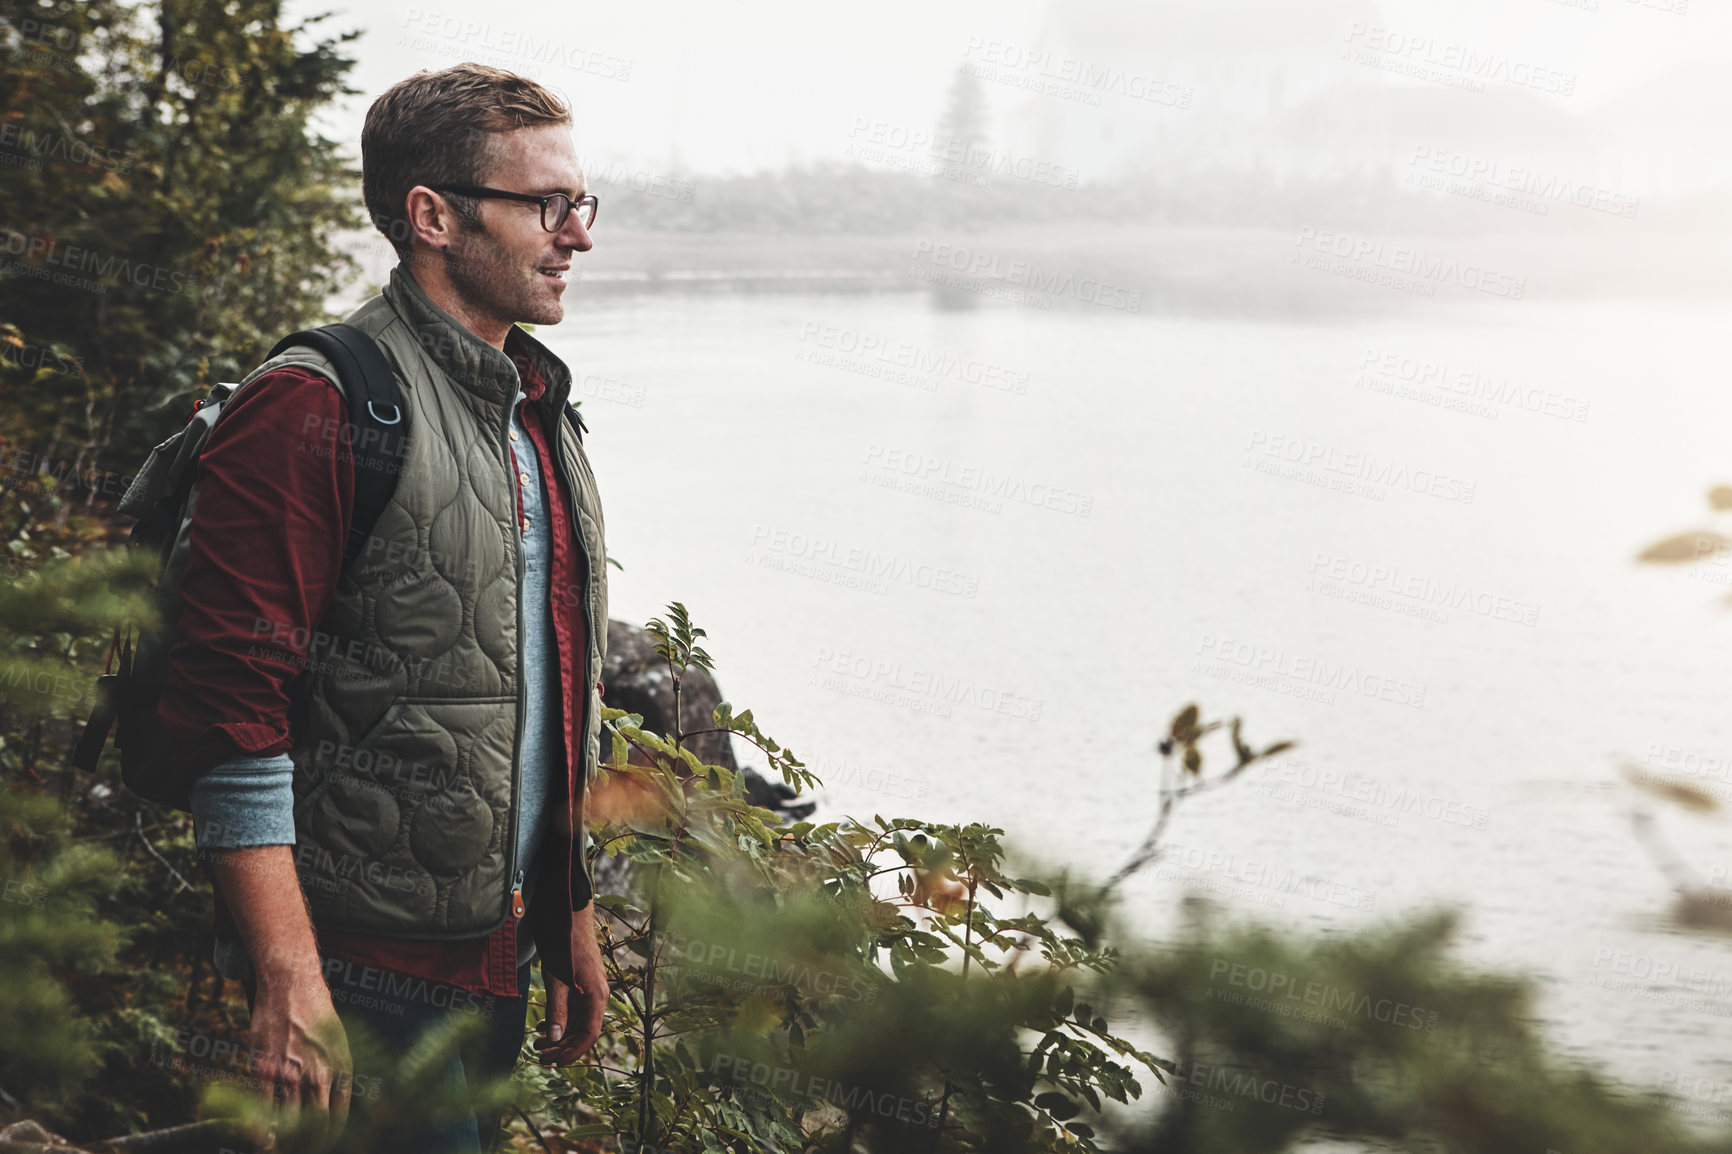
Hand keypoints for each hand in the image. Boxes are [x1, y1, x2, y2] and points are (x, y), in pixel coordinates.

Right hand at [251, 964, 351, 1149]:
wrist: (292, 985)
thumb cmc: (316, 1012)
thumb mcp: (337, 1043)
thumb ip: (333, 1072)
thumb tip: (327, 1101)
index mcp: (342, 1069)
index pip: (338, 1120)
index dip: (327, 1139)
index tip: (318, 1146)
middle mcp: (319, 1075)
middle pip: (314, 1126)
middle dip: (306, 1146)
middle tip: (298, 1151)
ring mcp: (292, 1073)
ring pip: (288, 1121)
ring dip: (283, 1142)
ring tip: (278, 1150)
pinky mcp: (266, 1069)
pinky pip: (263, 1107)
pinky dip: (261, 1128)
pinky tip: (261, 1139)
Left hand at [536, 904, 608, 1065]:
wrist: (569, 913)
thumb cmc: (565, 943)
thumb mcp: (557, 979)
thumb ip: (558, 1010)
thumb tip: (556, 1040)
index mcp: (597, 995)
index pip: (589, 1034)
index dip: (573, 1052)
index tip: (555, 1063)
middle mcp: (597, 994)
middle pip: (583, 1031)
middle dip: (563, 1047)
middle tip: (540, 1057)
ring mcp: (590, 989)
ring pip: (577, 1021)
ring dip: (559, 1035)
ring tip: (537, 1044)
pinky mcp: (581, 983)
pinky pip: (573, 1009)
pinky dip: (559, 1020)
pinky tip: (544, 1025)